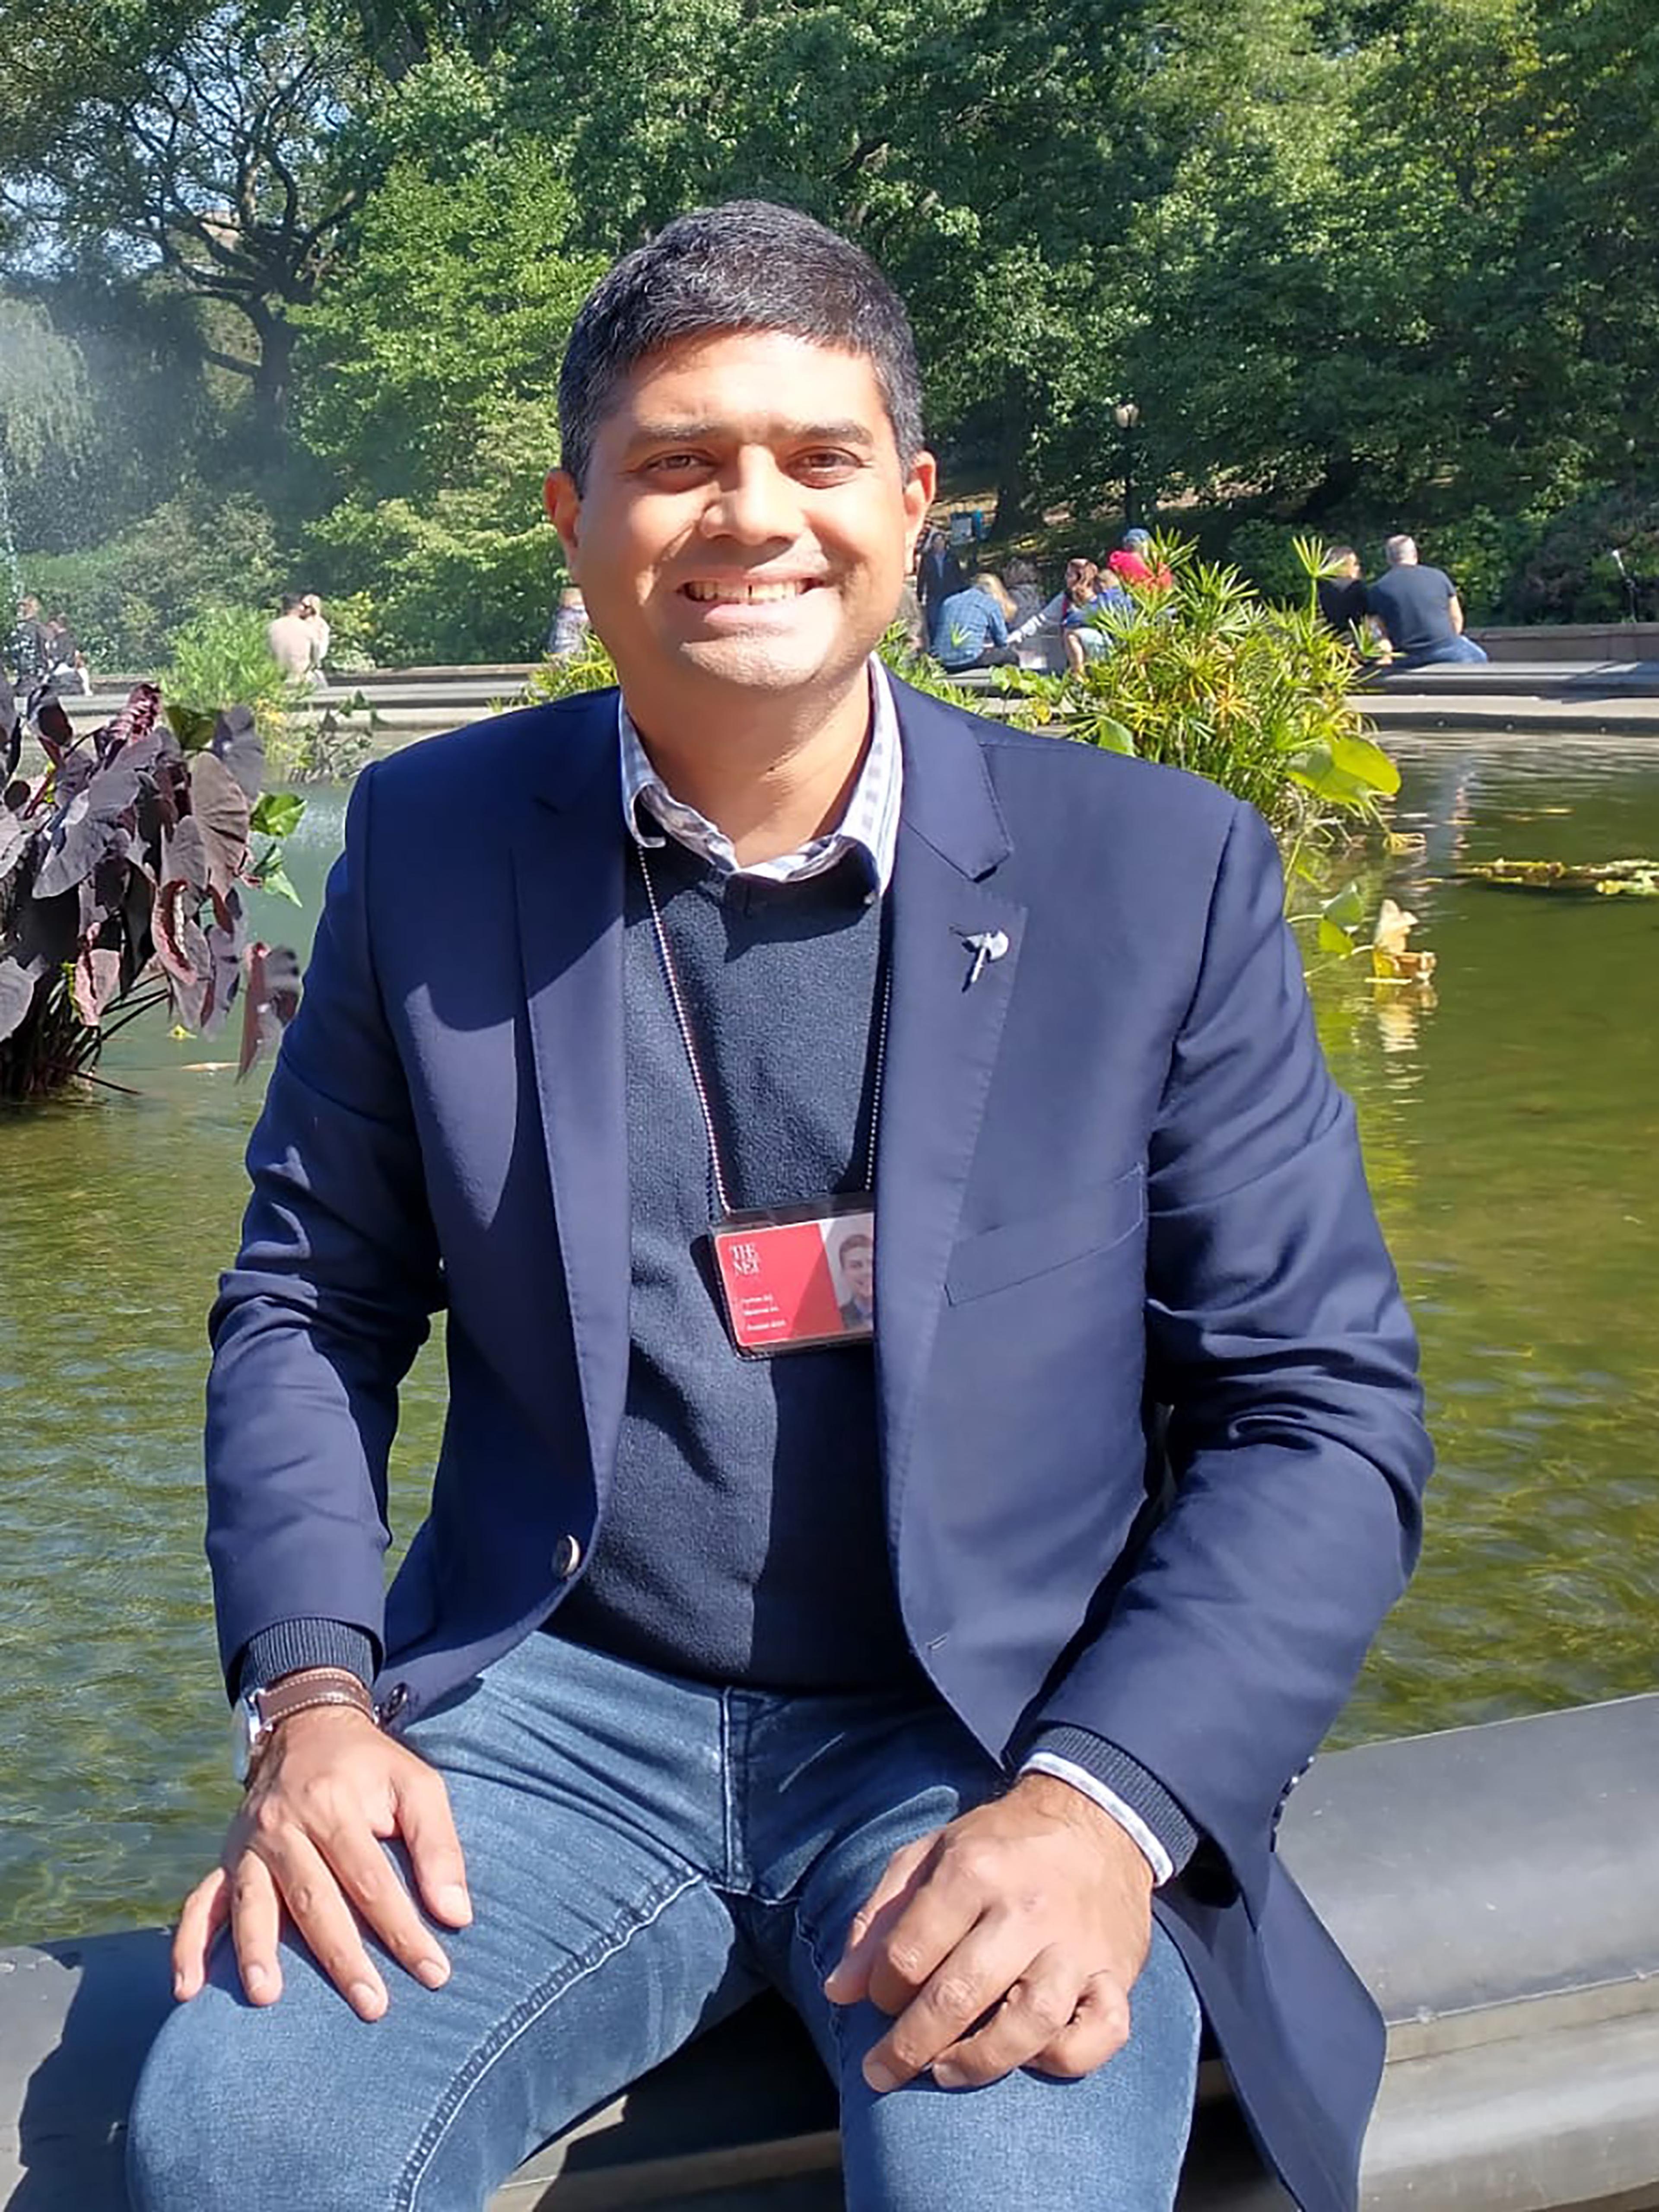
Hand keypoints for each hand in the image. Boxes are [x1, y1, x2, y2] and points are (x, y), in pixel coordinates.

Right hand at [172, 1703, 471, 2020]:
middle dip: (342, 1958)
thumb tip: (456, 1913)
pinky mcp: (225, 1859)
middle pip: (313, 1898)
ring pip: (251, 1902)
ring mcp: (247, 1844)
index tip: (434, 1972)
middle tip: (372, 2006)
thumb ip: (438, 1845)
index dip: (403, 1928)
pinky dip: (189, 1946)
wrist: (307, 1726)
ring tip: (267, 1996)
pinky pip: (198, 1904)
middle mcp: (283, 1824)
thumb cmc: (371, 1766)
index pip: (371, 1879)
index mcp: (333, 1803)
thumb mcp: (417, 1784)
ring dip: (256, 1950)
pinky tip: (187, 1990)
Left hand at [823, 1771, 1152, 2091]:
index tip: (877, 2001)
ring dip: (980, 2061)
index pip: (908, 1955)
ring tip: (945, 2071)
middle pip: (960, 1996)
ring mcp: (1077, 1944)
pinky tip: (1033, 2057)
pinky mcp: (1117, 1971)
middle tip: (881, 2072)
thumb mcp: (928, 1855)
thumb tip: (839, 1990)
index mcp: (972, 1870)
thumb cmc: (998, 1846)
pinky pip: (1103, 2032)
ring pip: (1031, 2024)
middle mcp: (1026, 1909)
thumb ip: (880, 1918)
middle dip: (908, 2047)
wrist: (1094, 1821)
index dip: (879, 1991)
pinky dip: (1067, 2056)